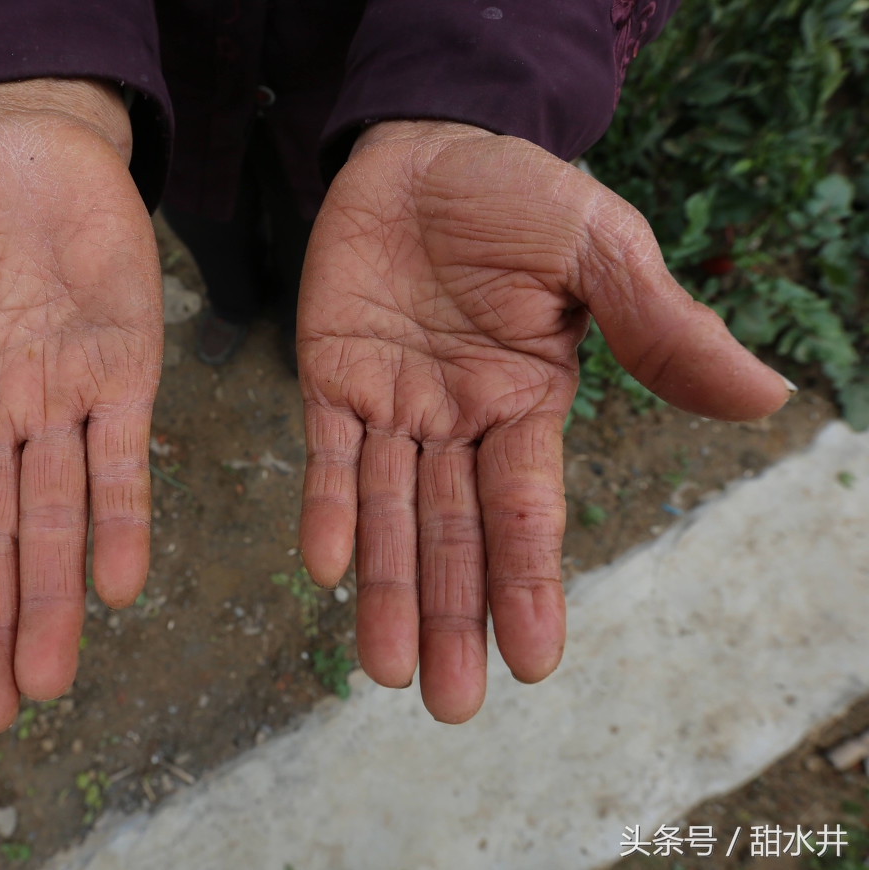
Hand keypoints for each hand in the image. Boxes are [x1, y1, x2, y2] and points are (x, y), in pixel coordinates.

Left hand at [297, 121, 789, 722]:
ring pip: (387, 512)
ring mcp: (390, 404)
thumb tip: (764, 398)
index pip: (526, 508)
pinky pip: (326, 454)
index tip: (535, 659)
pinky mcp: (329, 377)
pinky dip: (326, 507)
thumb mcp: (599, 250)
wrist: (424, 145)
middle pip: (453, 534)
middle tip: (449, 702)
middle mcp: (457, 422)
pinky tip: (327, 568)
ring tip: (385, 672)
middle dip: (451, 615)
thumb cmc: (517, 196)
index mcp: (526, 404)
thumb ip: (659, 326)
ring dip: (387, 589)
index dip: (528, 580)